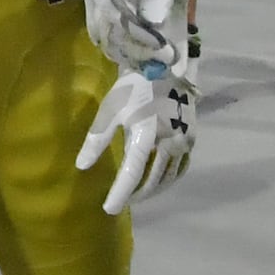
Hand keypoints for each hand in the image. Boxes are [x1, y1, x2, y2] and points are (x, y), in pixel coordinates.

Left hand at [79, 55, 198, 214]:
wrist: (167, 65)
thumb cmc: (134, 86)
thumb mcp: (111, 110)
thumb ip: (97, 140)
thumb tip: (82, 166)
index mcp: (147, 136)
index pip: (131, 174)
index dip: (119, 194)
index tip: (108, 209)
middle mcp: (170, 144)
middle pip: (152, 180)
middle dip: (136, 194)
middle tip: (121, 202)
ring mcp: (184, 142)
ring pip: (168, 177)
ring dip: (153, 189)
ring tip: (137, 195)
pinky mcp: (192, 138)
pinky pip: (181, 167)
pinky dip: (168, 178)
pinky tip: (159, 181)